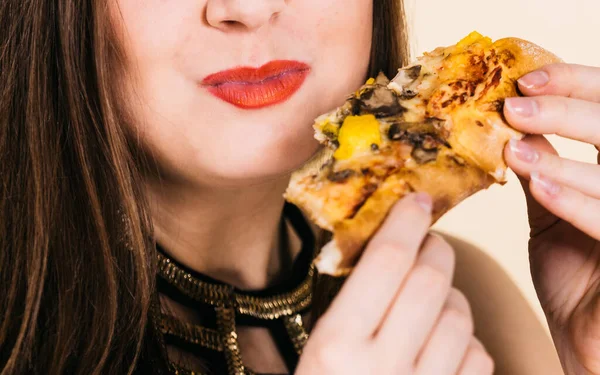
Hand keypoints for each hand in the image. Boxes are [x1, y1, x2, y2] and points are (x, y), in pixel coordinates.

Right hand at [296, 194, 492, 374]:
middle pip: (431, 279)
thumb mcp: (316, 351)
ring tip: (431, 297)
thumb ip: (345, 304)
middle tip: (428, 241)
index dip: (406, 221)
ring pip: (460, 314)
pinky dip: (466, 339)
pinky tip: (443, 342)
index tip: (416, 200)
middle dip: (436, 248)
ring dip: (451, 295)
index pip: (386, 261)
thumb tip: (382, 244)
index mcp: (338, 345)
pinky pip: (478, 355)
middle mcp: (382, 367)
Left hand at [504, 63, 599, 373]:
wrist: (593, 348)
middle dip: (570, 108)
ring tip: (517, 142)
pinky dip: (578, 200)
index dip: (577, 84)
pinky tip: (540, 184)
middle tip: (516, 104)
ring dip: (567, 151)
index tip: (524, 79)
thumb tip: (512, 129)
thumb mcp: (554, 217)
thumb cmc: (579, 283)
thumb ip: (544, 172)